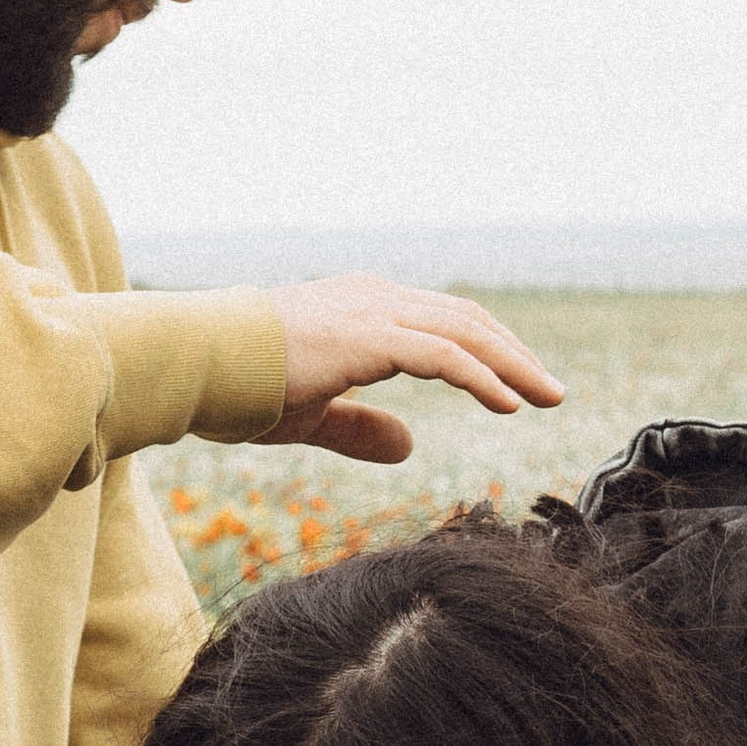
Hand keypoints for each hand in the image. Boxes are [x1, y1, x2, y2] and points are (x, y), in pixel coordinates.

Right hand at [263, 277, 562, 464]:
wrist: (195, 363)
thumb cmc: (240, 387)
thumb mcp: (313, 415)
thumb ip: (360, 428)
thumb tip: (408, 446)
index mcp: (360, 309)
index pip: (440, 322)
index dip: (484, 351)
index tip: (517, 384)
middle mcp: (373, 299)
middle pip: (464, 320)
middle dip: (512, 355)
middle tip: (550, 390)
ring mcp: (372, 312)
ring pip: (464, 333)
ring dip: (512, 365)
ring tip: (547, 396)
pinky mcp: (368, 337)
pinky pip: (443, 356)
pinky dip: (482, 378)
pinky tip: (508, 405)